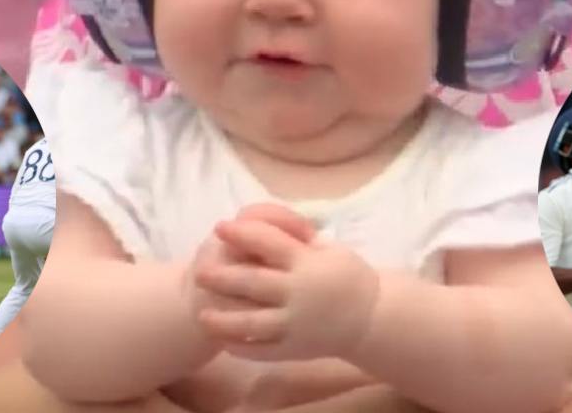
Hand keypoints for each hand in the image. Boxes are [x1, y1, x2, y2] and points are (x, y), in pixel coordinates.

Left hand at [193, 207, 379, 361]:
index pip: (269, 243)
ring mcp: (295, 324)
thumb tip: (256, 220)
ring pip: (253, 323)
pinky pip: (263, 350)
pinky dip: (242, 347)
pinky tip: (223, 342)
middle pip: (254, 282)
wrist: (371, 317)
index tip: (220, 227)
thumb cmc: (346, 275)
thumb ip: (293, 235)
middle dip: (224, 277)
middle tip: (200, 272)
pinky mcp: (295, 348)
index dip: (242, 234)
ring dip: (225, 320)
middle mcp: (299, 292)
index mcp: (307, 262)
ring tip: (202, 316)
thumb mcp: (326, 247)